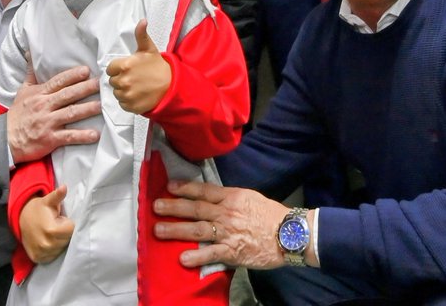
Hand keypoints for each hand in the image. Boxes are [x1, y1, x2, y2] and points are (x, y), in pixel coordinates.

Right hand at [8, 61, 100, 163]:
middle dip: (85, 88)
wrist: (6, 139)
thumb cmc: (17, 114)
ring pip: (70, 114)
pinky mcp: (50, 139)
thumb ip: (31, 73)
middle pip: (67, 95)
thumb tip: (31, 54)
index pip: (58, 82)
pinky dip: (82, 136)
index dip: (72, 76)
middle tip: (100, 84)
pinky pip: (69, 136)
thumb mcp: (22, 91)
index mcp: (39, 94)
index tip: (86, 70)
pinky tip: (95, 134)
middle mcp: (44, 106)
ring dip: (87, 109)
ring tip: (101, 106)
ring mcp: (48, 123)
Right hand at [20, 186, 74, 263]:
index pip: (72, 230)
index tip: (60, 220)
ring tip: (51, 233)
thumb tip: (64, 187)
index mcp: (52, 230)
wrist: (20, 219)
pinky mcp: (38, 259)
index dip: (68, 224)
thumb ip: (57, 195)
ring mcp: (43, 253)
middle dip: (64, 233)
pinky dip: (52, 250)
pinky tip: (47, 241)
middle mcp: (47, 245)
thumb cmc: (37, 209)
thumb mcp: (47, 201)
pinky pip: (53, 256)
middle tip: (55, 225)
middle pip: (68, 241)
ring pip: (61, 249)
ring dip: (59, 242)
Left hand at [105, 20, 170, 113]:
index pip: (110, 69)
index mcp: (124, 65)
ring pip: (117, 93)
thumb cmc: (158, 66)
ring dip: (124, 91)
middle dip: (121, 79)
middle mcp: (123, 80)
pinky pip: (122, 104)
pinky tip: (138, 95)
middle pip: (113, 81)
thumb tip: (142, 20)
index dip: (118, 69)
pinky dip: (128, 101)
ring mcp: (127, 95)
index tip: (128, 69)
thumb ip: (141, 34)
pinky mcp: (131, 106)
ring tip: (137, 86)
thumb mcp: (149, 49)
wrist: (171, 86)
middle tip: (134, 78)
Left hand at [153, 180, 292, 269]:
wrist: (290, 234)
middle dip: (173, 207)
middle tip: (155, 206)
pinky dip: (197, 256)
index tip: (169, 187)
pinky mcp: (233, 251)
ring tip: (159, 230)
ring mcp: (228, 232)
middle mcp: (226, 213)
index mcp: (231, 197)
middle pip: (195, 208)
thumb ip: (229, 198)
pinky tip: (183, 258)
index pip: (203, 190)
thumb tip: (210, 197)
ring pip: (197, 229)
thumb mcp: (249, 198)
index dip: (185, 188)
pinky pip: (212, 253)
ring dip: (176, 229)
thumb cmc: (271, 215)